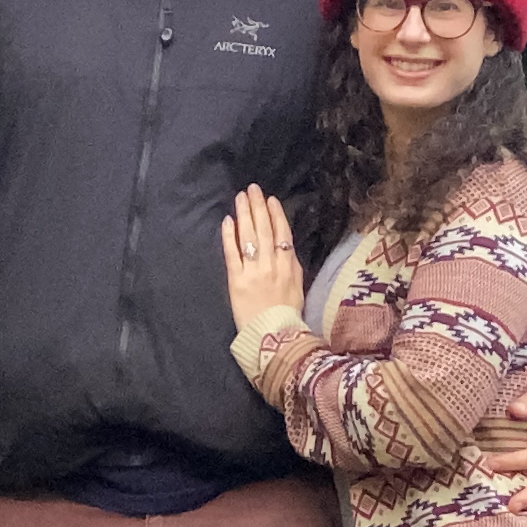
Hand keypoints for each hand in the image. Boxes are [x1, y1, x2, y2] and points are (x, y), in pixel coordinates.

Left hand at [222, 184, 307, 331]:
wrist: (273, 338)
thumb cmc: (287, 315)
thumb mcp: (298, 287)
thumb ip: (291, 266)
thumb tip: (286, 247)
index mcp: (289, 267)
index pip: (283, 234)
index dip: (277, 215)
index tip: (271, 200)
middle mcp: (272, 266)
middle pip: (265, 230)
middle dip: (258, 207)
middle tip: (253, 189)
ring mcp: (254, 272)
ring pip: (250, 237)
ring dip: (245, 215)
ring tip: (241, 197)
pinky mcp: (237, 281)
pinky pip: (233, 254)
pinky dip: (230, 236)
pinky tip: (228, 221)